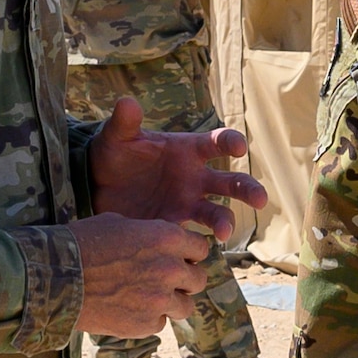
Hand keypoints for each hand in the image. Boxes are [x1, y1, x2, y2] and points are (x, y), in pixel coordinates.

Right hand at [73, 213, 211, 336]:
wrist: (54, 277)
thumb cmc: (81, 243)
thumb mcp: (120, 224)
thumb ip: (149, 235)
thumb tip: (158, 243)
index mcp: (166, 238)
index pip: (201, 248)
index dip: (189, 254)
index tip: (180, 259)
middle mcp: (170, 268)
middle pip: (199, 279)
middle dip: (185, 280)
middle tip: (166, 282)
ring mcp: (159, 299)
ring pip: (185, 306)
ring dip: (172, 303)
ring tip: (149, 299)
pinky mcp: (145, 324)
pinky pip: (160, 323)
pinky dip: (149, 318)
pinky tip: (129, 309)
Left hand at [88, 96, 267, 239]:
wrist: (97, 187)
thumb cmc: (114, 154)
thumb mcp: (117, 137)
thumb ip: (124, 123)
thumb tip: (127, 102)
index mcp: (188, 150)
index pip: (218, 143)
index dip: (231, 142)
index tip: (239, 148)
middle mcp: (196, 178)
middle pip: (232, 183)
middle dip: (248, 190)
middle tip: (260, 200)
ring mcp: (188, 203)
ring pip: (218, 213)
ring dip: (225, 222)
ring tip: (223, 234)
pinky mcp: (174, 225)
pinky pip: (192, 236)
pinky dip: (195, 244)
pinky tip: (193, 254)